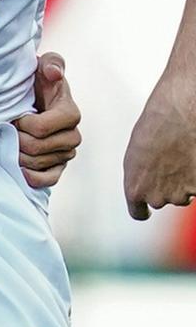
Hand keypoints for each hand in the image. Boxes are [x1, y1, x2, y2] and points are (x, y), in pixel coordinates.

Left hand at [13, 52, 81, 188]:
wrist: (31, 99)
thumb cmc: (37, 81)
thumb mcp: (43, 65)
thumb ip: (52, 63)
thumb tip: (53, 74)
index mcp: (70, 113)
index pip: (41, 128)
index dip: (23, 124)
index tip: (15, 115)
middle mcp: (72, 136)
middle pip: (36, 148)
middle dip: (16, 139)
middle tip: (7, 129)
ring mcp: (65, 154)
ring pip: (37, 164)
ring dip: (17, 154)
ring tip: (10, 141)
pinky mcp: (58, 167)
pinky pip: (48, 180)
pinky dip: (32, 177)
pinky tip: (19, 169)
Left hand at [123, 72, 195, 219]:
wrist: (180, 114)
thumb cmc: (157, 126)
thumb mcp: (137, 155)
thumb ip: (143, 175)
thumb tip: (150, 180)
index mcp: (136, 188)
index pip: (138, 212)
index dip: (143, 209)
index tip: (146, 210)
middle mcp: (158, 196)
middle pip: (165, 200)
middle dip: (169, 186)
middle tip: (172, 163)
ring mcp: (182, 194)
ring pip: (186, 194)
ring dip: (186, 181)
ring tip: (183, 155)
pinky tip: (192, 156)